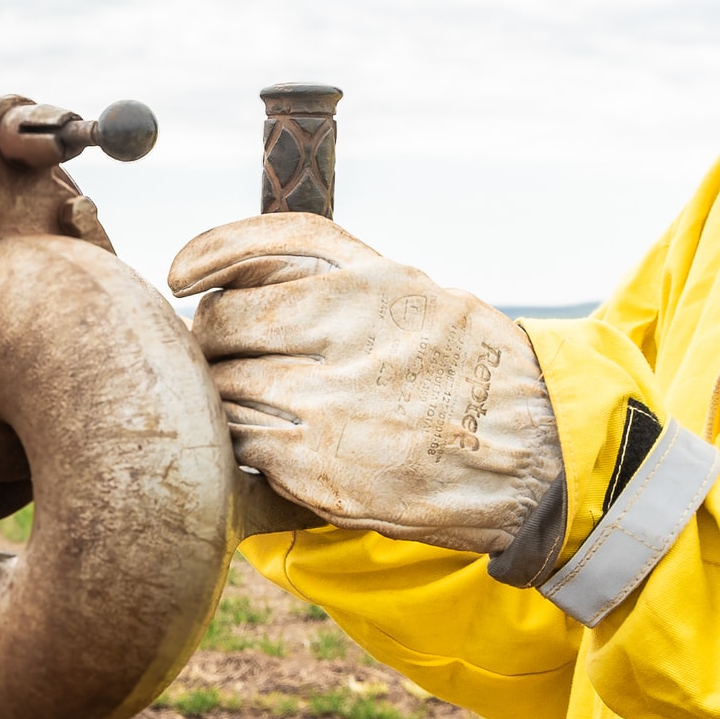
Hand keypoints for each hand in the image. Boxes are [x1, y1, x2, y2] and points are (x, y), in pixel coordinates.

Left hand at [168, 214, 563, 561]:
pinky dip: (249, 443)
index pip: (256, 247)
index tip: (180, 275)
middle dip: (214, 340)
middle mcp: (345, 336)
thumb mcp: (419, 293)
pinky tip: (280, 443)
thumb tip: (236, 272)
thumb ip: (336, 275)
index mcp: (372, 284)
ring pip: (226, 390)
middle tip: (227, 353)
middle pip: (224, 323)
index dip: (206, 255)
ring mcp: (327, 407)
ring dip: (228, 396)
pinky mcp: (319, 471)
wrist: (539, 458)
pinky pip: (246, 447)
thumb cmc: (473, 370)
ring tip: (264, 402)